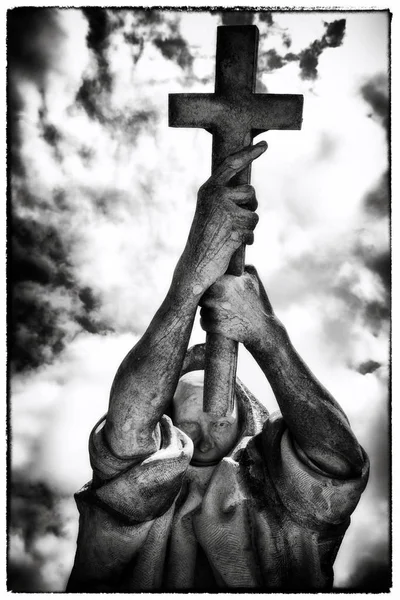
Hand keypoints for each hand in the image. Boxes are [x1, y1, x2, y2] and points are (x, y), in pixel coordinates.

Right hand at [176, 142, 266, 294]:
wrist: (194, 264)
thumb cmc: (203, 238)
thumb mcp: (209, 212)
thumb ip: (224, 198)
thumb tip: (250, 192)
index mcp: (208, 189)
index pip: (232, 164)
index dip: (249, 153)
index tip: (264, 145)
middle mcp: (216, 196)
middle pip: (250, 192)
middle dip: (250, 206)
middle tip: (236, 220)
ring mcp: (225, 212)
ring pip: (254, 214)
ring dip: (248, 227)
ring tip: (231, 235)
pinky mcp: (234, 229)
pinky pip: (252, 232)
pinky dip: (247, 241)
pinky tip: (232, 246)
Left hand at [200, 265, 285, 350]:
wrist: (263, 329)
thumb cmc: (259, 302)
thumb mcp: (253, 279)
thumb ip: (239, 267)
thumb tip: (229, 259)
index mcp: (226, 282)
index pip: (205, 279)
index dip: (208, 284)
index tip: (212, 287)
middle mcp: (218, 295)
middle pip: (200, 294)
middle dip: (206, 297)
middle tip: (216, 301)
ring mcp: (215, 311)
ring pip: (201, 308)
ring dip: (207, 311)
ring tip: (223, 313)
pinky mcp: (214, 326)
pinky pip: (203, 322)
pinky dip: (208, 323)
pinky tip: (220, 322)